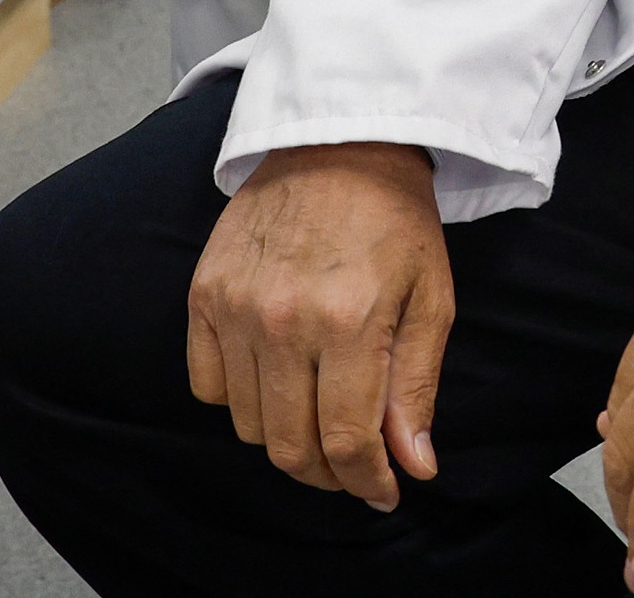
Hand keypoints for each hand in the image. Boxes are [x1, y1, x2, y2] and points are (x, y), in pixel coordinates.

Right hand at [186, 141, 450, 508]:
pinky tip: (275, 379)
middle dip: (328, 472)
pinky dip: (238, 400)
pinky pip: (207, 386)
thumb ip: (416, 386)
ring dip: (285, 437)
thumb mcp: (431, 297)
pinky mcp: (203, 295)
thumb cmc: (395, 219)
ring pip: (248, 424)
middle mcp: (282, 320)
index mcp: (348, 321)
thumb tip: (413, 465)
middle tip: (354, 465)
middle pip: (289, 446)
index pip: (345, 441)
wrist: (339, 142)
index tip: (384, 491)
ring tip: (320, 416)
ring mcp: (234, 308)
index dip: (366, 481)